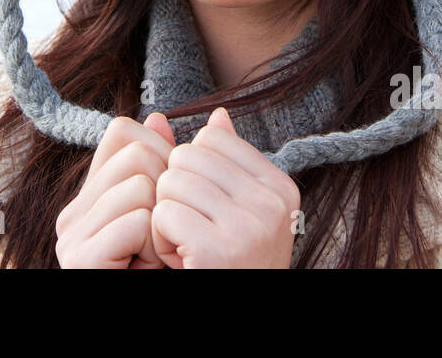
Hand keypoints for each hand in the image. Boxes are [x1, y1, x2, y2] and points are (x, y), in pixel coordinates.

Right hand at [55, 113, 176, 267]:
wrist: (129, 325)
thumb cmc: (149, 266)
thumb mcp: (158, 214)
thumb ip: (158, 169)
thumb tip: (158, 118)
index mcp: (88, 194)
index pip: (122, 131)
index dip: (159, 151)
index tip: (166, 196)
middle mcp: (71, 210)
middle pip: (137, 154)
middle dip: (165, 192)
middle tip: (161, 234)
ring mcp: (71, 233)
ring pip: (139, 186)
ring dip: (161, 225)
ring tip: (153, 255)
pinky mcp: (80, 258)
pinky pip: (136, 223)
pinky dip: (155, 248)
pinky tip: (145, 267)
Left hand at [151, 107, 301, 267]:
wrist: (239, 324)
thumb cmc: (232, 266)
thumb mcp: (241, 213)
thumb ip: (227, 164)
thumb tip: (217, 116)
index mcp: (281, 188)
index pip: (211, 139)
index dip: (195, 173)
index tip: (210, 211)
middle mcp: (272, 204)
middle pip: (186, 157)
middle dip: (176, 194)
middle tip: (194, 233)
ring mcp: (249, 226)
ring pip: (170, 182)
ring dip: (166, 218)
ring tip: (188, 248)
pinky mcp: (218, 250)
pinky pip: (162, 214)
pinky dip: (160, 240)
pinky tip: (182, 262)